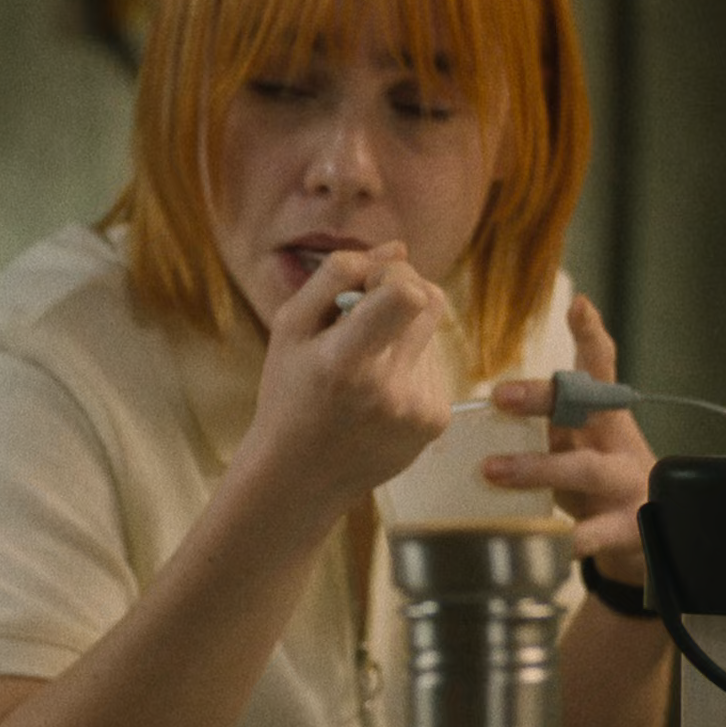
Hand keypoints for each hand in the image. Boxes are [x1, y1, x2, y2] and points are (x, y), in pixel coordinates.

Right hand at [236, 240, 455, 517]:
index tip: (365, 287)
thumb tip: (398, 248)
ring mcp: (418, 409)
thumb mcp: (289, 328)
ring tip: (364, 366)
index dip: (392, 274)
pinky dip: (410, 366)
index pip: (406, 292)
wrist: (300, 478)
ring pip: (433, 330)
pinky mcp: (436, 422)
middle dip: (402, 292)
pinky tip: (378, 392)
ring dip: (403, 332)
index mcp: (345, 361)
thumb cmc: (288, 395)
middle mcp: (389, 388)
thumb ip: (337, 276)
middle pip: (431, 299)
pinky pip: (436, 365)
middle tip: (366, 315)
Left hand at [479, 294, 657, 585]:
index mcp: (602, 414)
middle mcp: (616, 440)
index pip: (600, 367)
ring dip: (538, 468)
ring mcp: (627, 482)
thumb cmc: (597, 478)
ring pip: (584, 469)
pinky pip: (596, 532)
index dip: (591, 336)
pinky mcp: (629, 527)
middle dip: (542, 398)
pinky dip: (571, 538)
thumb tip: (473, 411)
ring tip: (494, 471)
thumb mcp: (576, 442)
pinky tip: (550, 543)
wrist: (653, 534)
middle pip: (585, 408)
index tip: (578, 306)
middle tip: (499, 394)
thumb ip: (543, 424)